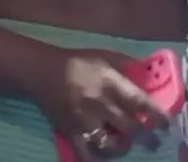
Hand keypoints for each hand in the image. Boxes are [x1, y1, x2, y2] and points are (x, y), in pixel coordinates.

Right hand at [35, 48, 170, 159]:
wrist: (41, 70)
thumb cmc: (76, 62)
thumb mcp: (103, 56)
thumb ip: (125, 66)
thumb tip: (146, 76)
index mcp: (108, 81)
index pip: (139, 101)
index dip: (156, 115)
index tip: (164, 123)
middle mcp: (98, 102)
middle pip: (130, 128)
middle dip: (146, 138)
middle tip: (153, 141)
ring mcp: (84, 120)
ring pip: (112, 145)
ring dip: (123, 147)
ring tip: (126, 144)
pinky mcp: (70, 133)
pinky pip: (88, 155)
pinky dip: (99, 159)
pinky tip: (104, 153)